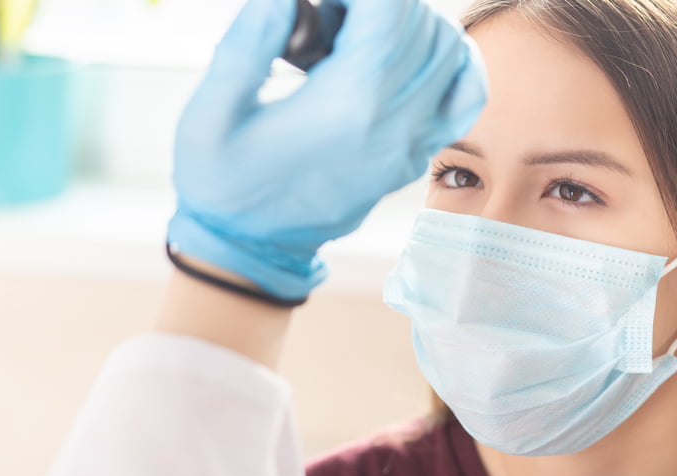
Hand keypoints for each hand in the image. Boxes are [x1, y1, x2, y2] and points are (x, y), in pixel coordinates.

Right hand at [167, 0, 487, 302]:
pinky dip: (454, 63)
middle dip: (384, 4)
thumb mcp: (211, 111)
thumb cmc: (222, 183)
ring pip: (453, 54)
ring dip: (415, 24)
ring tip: (361, 33)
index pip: (390, 12)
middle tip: (332, 14)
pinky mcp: (413, 159)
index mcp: (346, 105)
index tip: (326, 0)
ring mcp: (410, 146)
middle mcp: (392, 124)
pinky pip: (465, 99)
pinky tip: (413, 55)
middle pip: (423, 26)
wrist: (251, 250)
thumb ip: (249, 41)